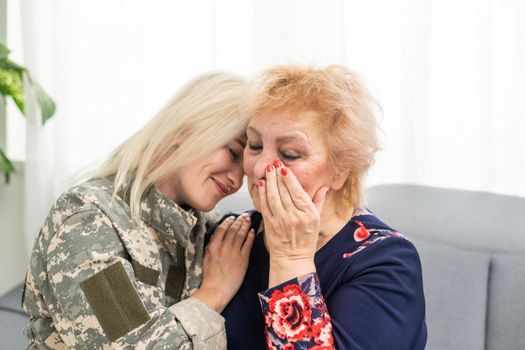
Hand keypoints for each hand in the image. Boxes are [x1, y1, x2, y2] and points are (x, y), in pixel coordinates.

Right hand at [192, 215, 253, 312]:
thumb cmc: (209, 277)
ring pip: (241, 235)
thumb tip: (216, 236)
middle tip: (244, 215)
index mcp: (213, 247)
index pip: (222, 229)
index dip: (228, 221)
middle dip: (239, 221)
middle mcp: (224, 248)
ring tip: (249, 220)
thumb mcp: (205, 259)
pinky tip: (253, 232)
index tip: (232, 217)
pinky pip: (248, 245)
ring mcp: (234, 254)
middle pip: (233, 230)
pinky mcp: (243, 261)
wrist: (216, 290)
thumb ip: (210, 246)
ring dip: (245, 226)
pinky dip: (251, 237)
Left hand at [258, 161, 328, 286]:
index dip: (289, 178)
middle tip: (274, 163)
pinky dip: (262, 194)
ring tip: (267, 170)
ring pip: (273, 196)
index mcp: (307, 213)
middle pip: (283, 191)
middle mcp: (294, 216)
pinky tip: (262, 184)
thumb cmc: (306, 239)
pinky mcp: (270, 225)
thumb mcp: (316, 220)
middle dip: (277, 175)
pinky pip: (265, 206)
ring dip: (269, 181)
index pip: (297, 191)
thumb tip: (325, 187)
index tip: (284, 167)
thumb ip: (318, 201)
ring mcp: (281, 220)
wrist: (292, 258)